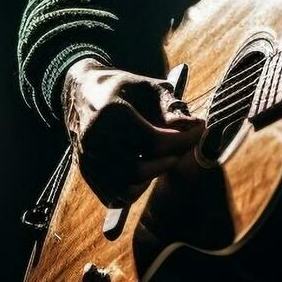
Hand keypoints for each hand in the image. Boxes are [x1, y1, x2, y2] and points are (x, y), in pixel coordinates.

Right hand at [64, 59, 203, 208]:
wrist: (81, 91)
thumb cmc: (122, 87)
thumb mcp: (149, 85)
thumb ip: (171, 106)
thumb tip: (192, 126)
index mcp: (112, 113)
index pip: (155, 142)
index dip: (185, 141)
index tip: (199, 131)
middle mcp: (95, 138)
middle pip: (140, 170)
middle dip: (169, 161)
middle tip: (181, 147)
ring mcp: (87, 157)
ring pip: (125, 189)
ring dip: (151, 179)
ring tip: (161, 158)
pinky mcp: (85, 171)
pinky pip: (112, 196)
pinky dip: (133, 192)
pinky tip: (145, 171)